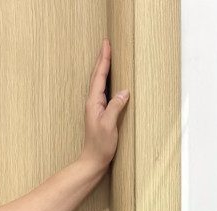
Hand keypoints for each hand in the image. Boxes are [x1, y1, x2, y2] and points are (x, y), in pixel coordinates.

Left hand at [81, 39, 129, 172]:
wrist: (93, 161)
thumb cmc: (100, 146)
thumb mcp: (109, 126)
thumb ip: (115, 107)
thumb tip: (124, 91)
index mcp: (93, 102)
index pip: (99, 76)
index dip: (104, 60)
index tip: (106, 45)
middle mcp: (92, 102)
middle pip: (96, 76)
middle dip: (101, 59)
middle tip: (105, 44)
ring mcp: (95, 107)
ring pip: (98, 82)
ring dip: (102, 68)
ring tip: (105, 56)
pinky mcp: (99, 113)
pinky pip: (102, 90)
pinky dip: (104, 80)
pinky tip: (108, 80)